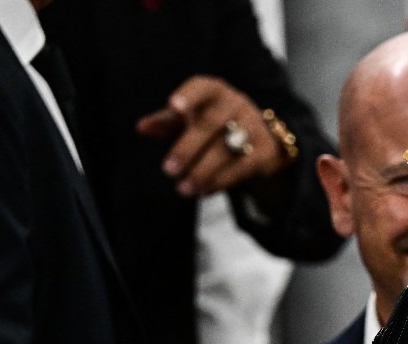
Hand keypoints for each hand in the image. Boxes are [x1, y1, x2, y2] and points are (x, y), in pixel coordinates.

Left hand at [136, 76, 290, 196]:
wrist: (262, 136)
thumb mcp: (190, 117)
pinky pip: (241, 168)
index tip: (173, 106)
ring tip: (183, 189)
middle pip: (211, 124)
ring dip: (202, 171)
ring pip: (226, 150)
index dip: (189, 96)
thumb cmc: (215, 123)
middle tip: (168, 170)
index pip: (202, 88)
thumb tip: (142, 128)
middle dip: (188, 148)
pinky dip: (220, 181)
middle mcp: (237, 104)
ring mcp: (254, 127)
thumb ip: (166, 121)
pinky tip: (203, 191)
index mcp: (214, 91)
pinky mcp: (266, 151)